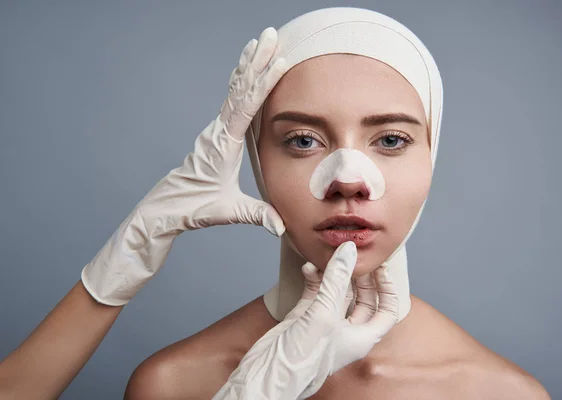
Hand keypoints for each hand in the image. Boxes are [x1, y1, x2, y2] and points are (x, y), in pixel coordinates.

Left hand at [81, 27, 286, 305]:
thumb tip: (281, 226)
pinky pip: (231, 101)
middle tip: (270, 35)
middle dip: (256, 61)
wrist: (164, 208)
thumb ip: (256, 216)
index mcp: (222, 143)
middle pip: (240, 88)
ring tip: (260, 41)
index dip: (263, 83)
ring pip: (235, 90)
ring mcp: (215, 130)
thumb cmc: (192, 207)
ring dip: (249, 65)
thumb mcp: (226, 212)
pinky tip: (245, 70)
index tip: (278, 62)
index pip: (246, 106)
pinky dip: (241, 81)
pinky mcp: (216, 134)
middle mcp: (217, 130)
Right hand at [212, 241, 398, 399]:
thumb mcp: (325, 313)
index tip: (380, 268)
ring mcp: (325, 324)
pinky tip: (308, 268)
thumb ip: (337, 279)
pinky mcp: (305, 319)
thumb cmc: (303, 358)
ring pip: (336, 293)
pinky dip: (313, 279)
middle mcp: (346, 331)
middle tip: (354, 258)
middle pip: (362, 299)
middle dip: (358, 277)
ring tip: (329, 258)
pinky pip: (314, 293)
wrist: (268, 373)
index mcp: (362, 337)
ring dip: (332, 275)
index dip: (387, 289)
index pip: (386, 311)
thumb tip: (348, 252)